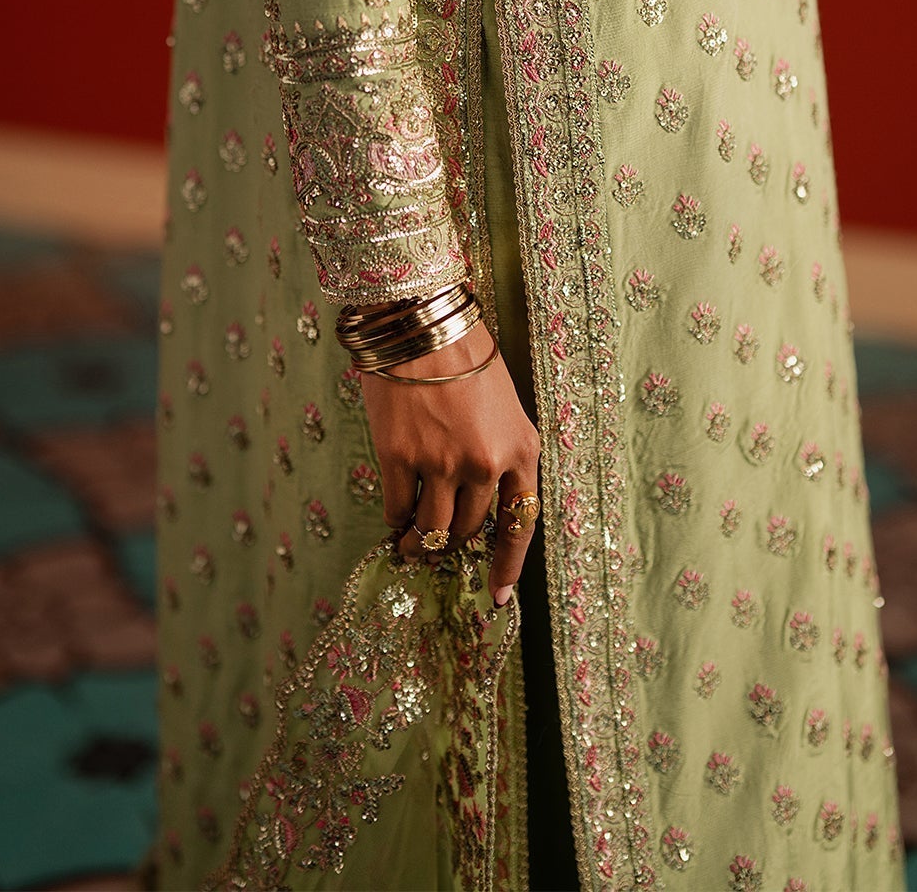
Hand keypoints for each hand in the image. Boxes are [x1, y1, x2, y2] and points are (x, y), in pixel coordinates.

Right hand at [358, 311, 541, 605]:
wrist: (422, 320)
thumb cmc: (464, 357)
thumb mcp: (503, 406)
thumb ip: (498, 455)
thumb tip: (477, 507)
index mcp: (522, 449)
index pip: (521, 524)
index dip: (507, 565)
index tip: (496, 597)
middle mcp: (486, 463)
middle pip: (471, 530)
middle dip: (455, 543)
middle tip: (439, 546)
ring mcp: (442, 463)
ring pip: (433, 529)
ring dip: (421, 542)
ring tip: (412, 544)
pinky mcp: (400, 457)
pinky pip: (397, 509)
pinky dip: (395, 518)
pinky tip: (395, 514)